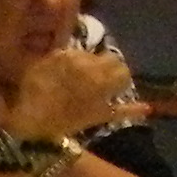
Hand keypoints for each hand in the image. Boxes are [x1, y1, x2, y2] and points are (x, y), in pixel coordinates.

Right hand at [10, 45, 136, 140]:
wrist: (34, 125)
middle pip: (115, 60)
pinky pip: (123, 110)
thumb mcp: (40, 65)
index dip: (91, 58)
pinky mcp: (103, 114)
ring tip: (114, 82)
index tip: (83, 63)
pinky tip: (146, 108)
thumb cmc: (31, 93)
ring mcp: (102, 94)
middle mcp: (94, 72)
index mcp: (77, 58)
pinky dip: (135, 109)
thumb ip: (60, 57)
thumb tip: (73, 55)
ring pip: (123, 78)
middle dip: (111, 63)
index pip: (94, 51)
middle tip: (102, 69)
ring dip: (121, 77)